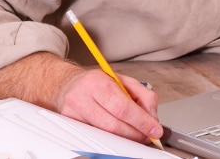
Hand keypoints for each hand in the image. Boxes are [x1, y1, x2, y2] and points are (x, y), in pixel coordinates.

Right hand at [0, 52, 162, 143]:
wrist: (65, 85)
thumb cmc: (95, 83)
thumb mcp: (122, 80)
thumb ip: (142, 96)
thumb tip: (152, 116)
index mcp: (98, 83)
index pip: (123, 107)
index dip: (142, 121)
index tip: (154, 129)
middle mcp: (82, 98)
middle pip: (114, 126)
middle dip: (136, 134)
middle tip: (148, 136)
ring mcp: (73, 114)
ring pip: (104, 135)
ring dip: (125, 139)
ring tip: (135, 134)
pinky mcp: (70, 126)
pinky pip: (94, 138)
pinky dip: (111, 139)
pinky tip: (118, 135)